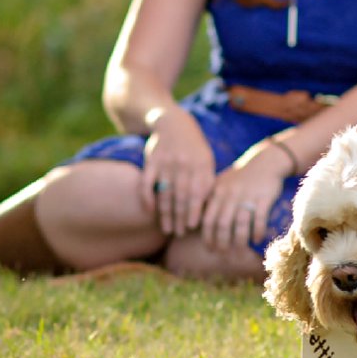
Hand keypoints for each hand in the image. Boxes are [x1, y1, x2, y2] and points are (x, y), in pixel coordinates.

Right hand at [141, 105, 215, 235]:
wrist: (173, 123)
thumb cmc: (194, 148)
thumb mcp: (206, 160)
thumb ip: (207, 182)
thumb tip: (210, 211)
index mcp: (201, 164)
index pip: (197, 193)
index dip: (195, 211)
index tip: (193, 227)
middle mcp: (184, 163)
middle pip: (181, 196)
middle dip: (180, 217)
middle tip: (179, 234)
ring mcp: (166, 162)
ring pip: (165, 193)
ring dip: (165, 214)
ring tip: (167, 229)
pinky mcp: (151, 161)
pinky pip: (147, 182)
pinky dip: (147, 198)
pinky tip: (150, 211)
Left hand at [199, 154, 288, 254]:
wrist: (265, 161)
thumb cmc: (240, 176)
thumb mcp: (221, 183)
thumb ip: (209, 199)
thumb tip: (196, 221)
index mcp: (218, 192)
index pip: (208, 218)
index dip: (207, 236)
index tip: (209, 248)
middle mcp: (230, 195)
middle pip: (223, 224)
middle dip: (221, 242)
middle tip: (223, 254)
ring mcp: (247, 196)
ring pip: (240, 224)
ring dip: (239, 241)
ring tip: (239, 252)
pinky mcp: (264, 198)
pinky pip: (259, 218)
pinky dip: (257, 231)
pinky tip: (257, 239)